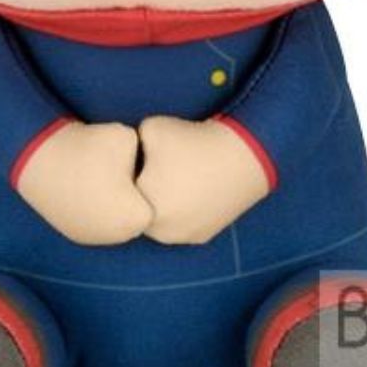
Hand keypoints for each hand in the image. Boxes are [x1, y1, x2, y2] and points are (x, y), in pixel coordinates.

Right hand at [15, 121, 152, 244]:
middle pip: (142, 211)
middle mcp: (121, 236)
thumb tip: (149, 160)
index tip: (142, 162)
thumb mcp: (129, 137)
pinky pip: (100, 222)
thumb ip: (147, 153)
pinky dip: (99, 208)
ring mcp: (97, 239)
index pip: (161, 196)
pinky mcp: (78, 235)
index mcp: (138, 216)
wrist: (38, 158)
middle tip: (125, 169)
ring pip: (120, 219)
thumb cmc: (88, 147)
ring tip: (105, 177)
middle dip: (138, 193)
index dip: (155, 175)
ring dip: (118, 203)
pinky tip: (91, 187)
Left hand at [136, 116, 270, 244]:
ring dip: (163, 203)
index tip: (142, 157)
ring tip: (178, 178)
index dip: (130, 171)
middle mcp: (159, 231)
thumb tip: (126, 155)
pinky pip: (181, 224)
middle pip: (140, 208)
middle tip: (160, 167)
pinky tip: (193, 190)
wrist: (243, 156)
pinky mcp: (201, 237)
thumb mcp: (149, 129)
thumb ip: (130, 146)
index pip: (123, 191)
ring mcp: (182, 237)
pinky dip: (183, 209)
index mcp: (142, 206)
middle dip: (145, 190)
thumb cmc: (192, 141)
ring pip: (160, 219)